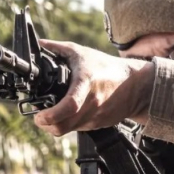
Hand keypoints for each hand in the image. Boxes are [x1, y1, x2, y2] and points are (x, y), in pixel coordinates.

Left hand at [33, 39, 153, 135]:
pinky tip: (67, 115)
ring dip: (55, 126)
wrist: (135, 85)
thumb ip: (58, 48)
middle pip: (63, 125)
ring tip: (50, 116)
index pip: (69, 105)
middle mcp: (91, 103)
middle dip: (46, 125)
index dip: (50, 115)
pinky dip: (69, 124)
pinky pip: (78, 129)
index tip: (39, 115)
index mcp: (86, 83)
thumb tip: (40, 44)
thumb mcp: (82, 52)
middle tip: (40, 118)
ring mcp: (95, 116)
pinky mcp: (99, 124)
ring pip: (68, 130)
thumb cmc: (107, 67)